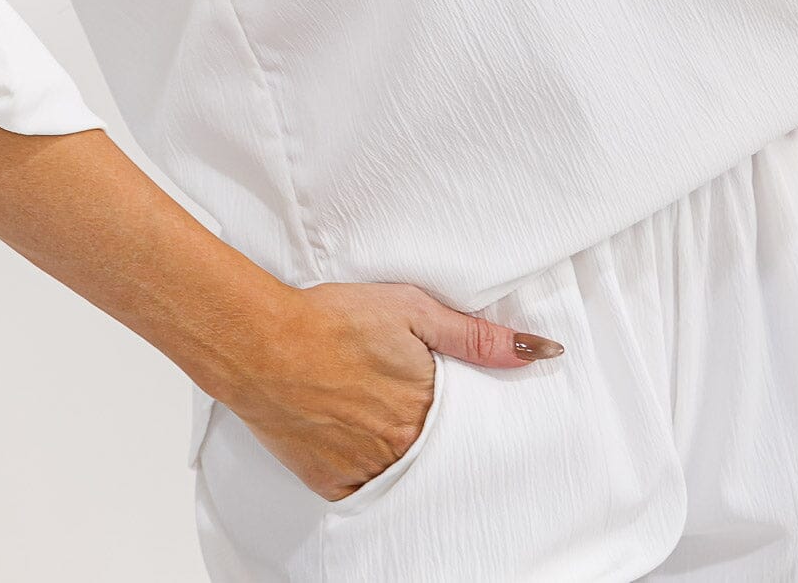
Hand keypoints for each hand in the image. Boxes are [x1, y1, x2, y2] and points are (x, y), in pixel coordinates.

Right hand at [227, 280, 563, 502]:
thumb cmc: (331, 319)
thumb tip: (537, 350)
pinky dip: (368, 470)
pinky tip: (359, 441)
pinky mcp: (331, 482)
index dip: (468, 411)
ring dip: (402, 450)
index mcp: (427, 406)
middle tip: (412, 402)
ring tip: (382, 416)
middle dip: (435, 430)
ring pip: (403, 471)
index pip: (470, 423)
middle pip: (436, 448)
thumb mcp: (410, 309)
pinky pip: (364, 489)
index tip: (462, 401)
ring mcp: (366, 469)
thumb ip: (474, 335)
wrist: (260, 342)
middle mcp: (402, 447)